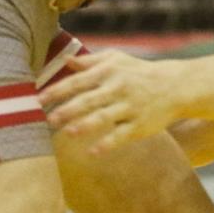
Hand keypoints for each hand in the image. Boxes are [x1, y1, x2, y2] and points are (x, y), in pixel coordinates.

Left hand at [40, 50, 182, 153]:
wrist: (175, 86)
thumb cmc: (138, 72)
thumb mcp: (116, 60)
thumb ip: (89, 62)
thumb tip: (65, 60)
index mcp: (108, 72)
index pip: (78, 81)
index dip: (57, 91)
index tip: (38, 100)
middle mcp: (118, 88)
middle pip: (89, 100)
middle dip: (68, 109)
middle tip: (48, 120)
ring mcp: (130, 107)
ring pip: (104, 117)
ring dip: (85, 125)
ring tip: (68, 132)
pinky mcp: (140, 125)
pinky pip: (121, 135)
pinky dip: (107, 143)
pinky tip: (92, 152)